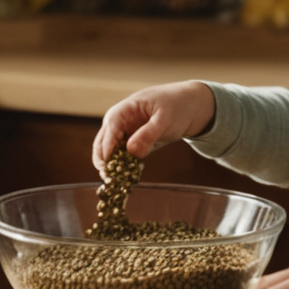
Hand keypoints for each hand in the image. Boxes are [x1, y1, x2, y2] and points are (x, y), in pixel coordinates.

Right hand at [91, 80, 217, 172]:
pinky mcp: (132, 143)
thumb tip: (131, 151)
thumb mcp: (165, 118)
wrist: (187, 104)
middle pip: (101, 144)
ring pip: (109, 153)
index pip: (108, 134)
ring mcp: (123, 133)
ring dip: (112, 167)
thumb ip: (148, 133)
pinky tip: (129, 178)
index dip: (106, 153)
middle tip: (110, 181)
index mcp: (121, 112)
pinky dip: (123, 167)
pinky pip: (122, 157)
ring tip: (118, 183)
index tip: (109, 171)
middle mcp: (117, 123)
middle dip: (103, 163)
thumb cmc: (175, 106)